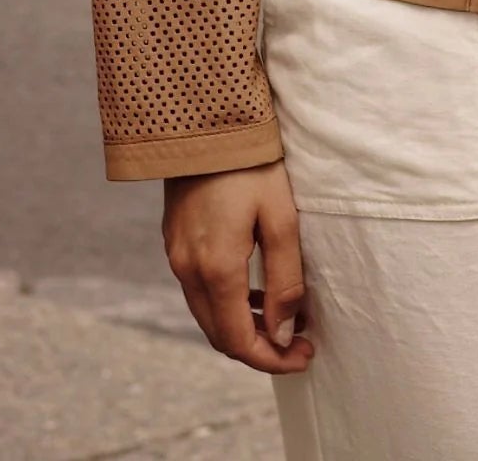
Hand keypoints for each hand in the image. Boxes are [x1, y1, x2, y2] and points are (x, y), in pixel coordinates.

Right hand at [162, 159, 313, 374]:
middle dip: (259, 348)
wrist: (205, 118)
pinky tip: (254, 291)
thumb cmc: (251, 163)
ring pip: (208, 314)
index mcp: (215, 268)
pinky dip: (226, 302)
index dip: (272, 359)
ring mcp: (176, 254)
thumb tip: (283, 332)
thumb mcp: (281, 218)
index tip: (303, 356)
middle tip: (297, 343)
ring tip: (282, 318)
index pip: (239, 341)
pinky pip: (199, 289)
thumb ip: (284, 280)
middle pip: (220, 334)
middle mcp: (187, 269)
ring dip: (242, 326)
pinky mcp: (174, 239)